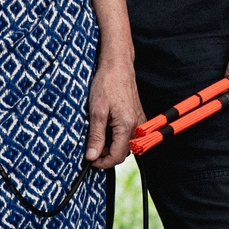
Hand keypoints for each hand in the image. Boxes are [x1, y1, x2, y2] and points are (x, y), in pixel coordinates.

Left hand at [85, 53, 142, 167]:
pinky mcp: (137, 117)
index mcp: (127, 125)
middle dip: (106, 154)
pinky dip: (116, 136)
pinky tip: (105, 127)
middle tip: (90, 147)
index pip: (117, 156)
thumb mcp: (96, 111)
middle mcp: (137, 126)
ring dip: (111, 145)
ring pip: (125, 144)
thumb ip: (96, 136)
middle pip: (122, 153)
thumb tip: (92, 156)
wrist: (118, 66)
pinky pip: (128, 135)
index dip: (102, 162)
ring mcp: (139, 121)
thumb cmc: (107, 84)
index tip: (90, 160)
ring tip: (97, 134)